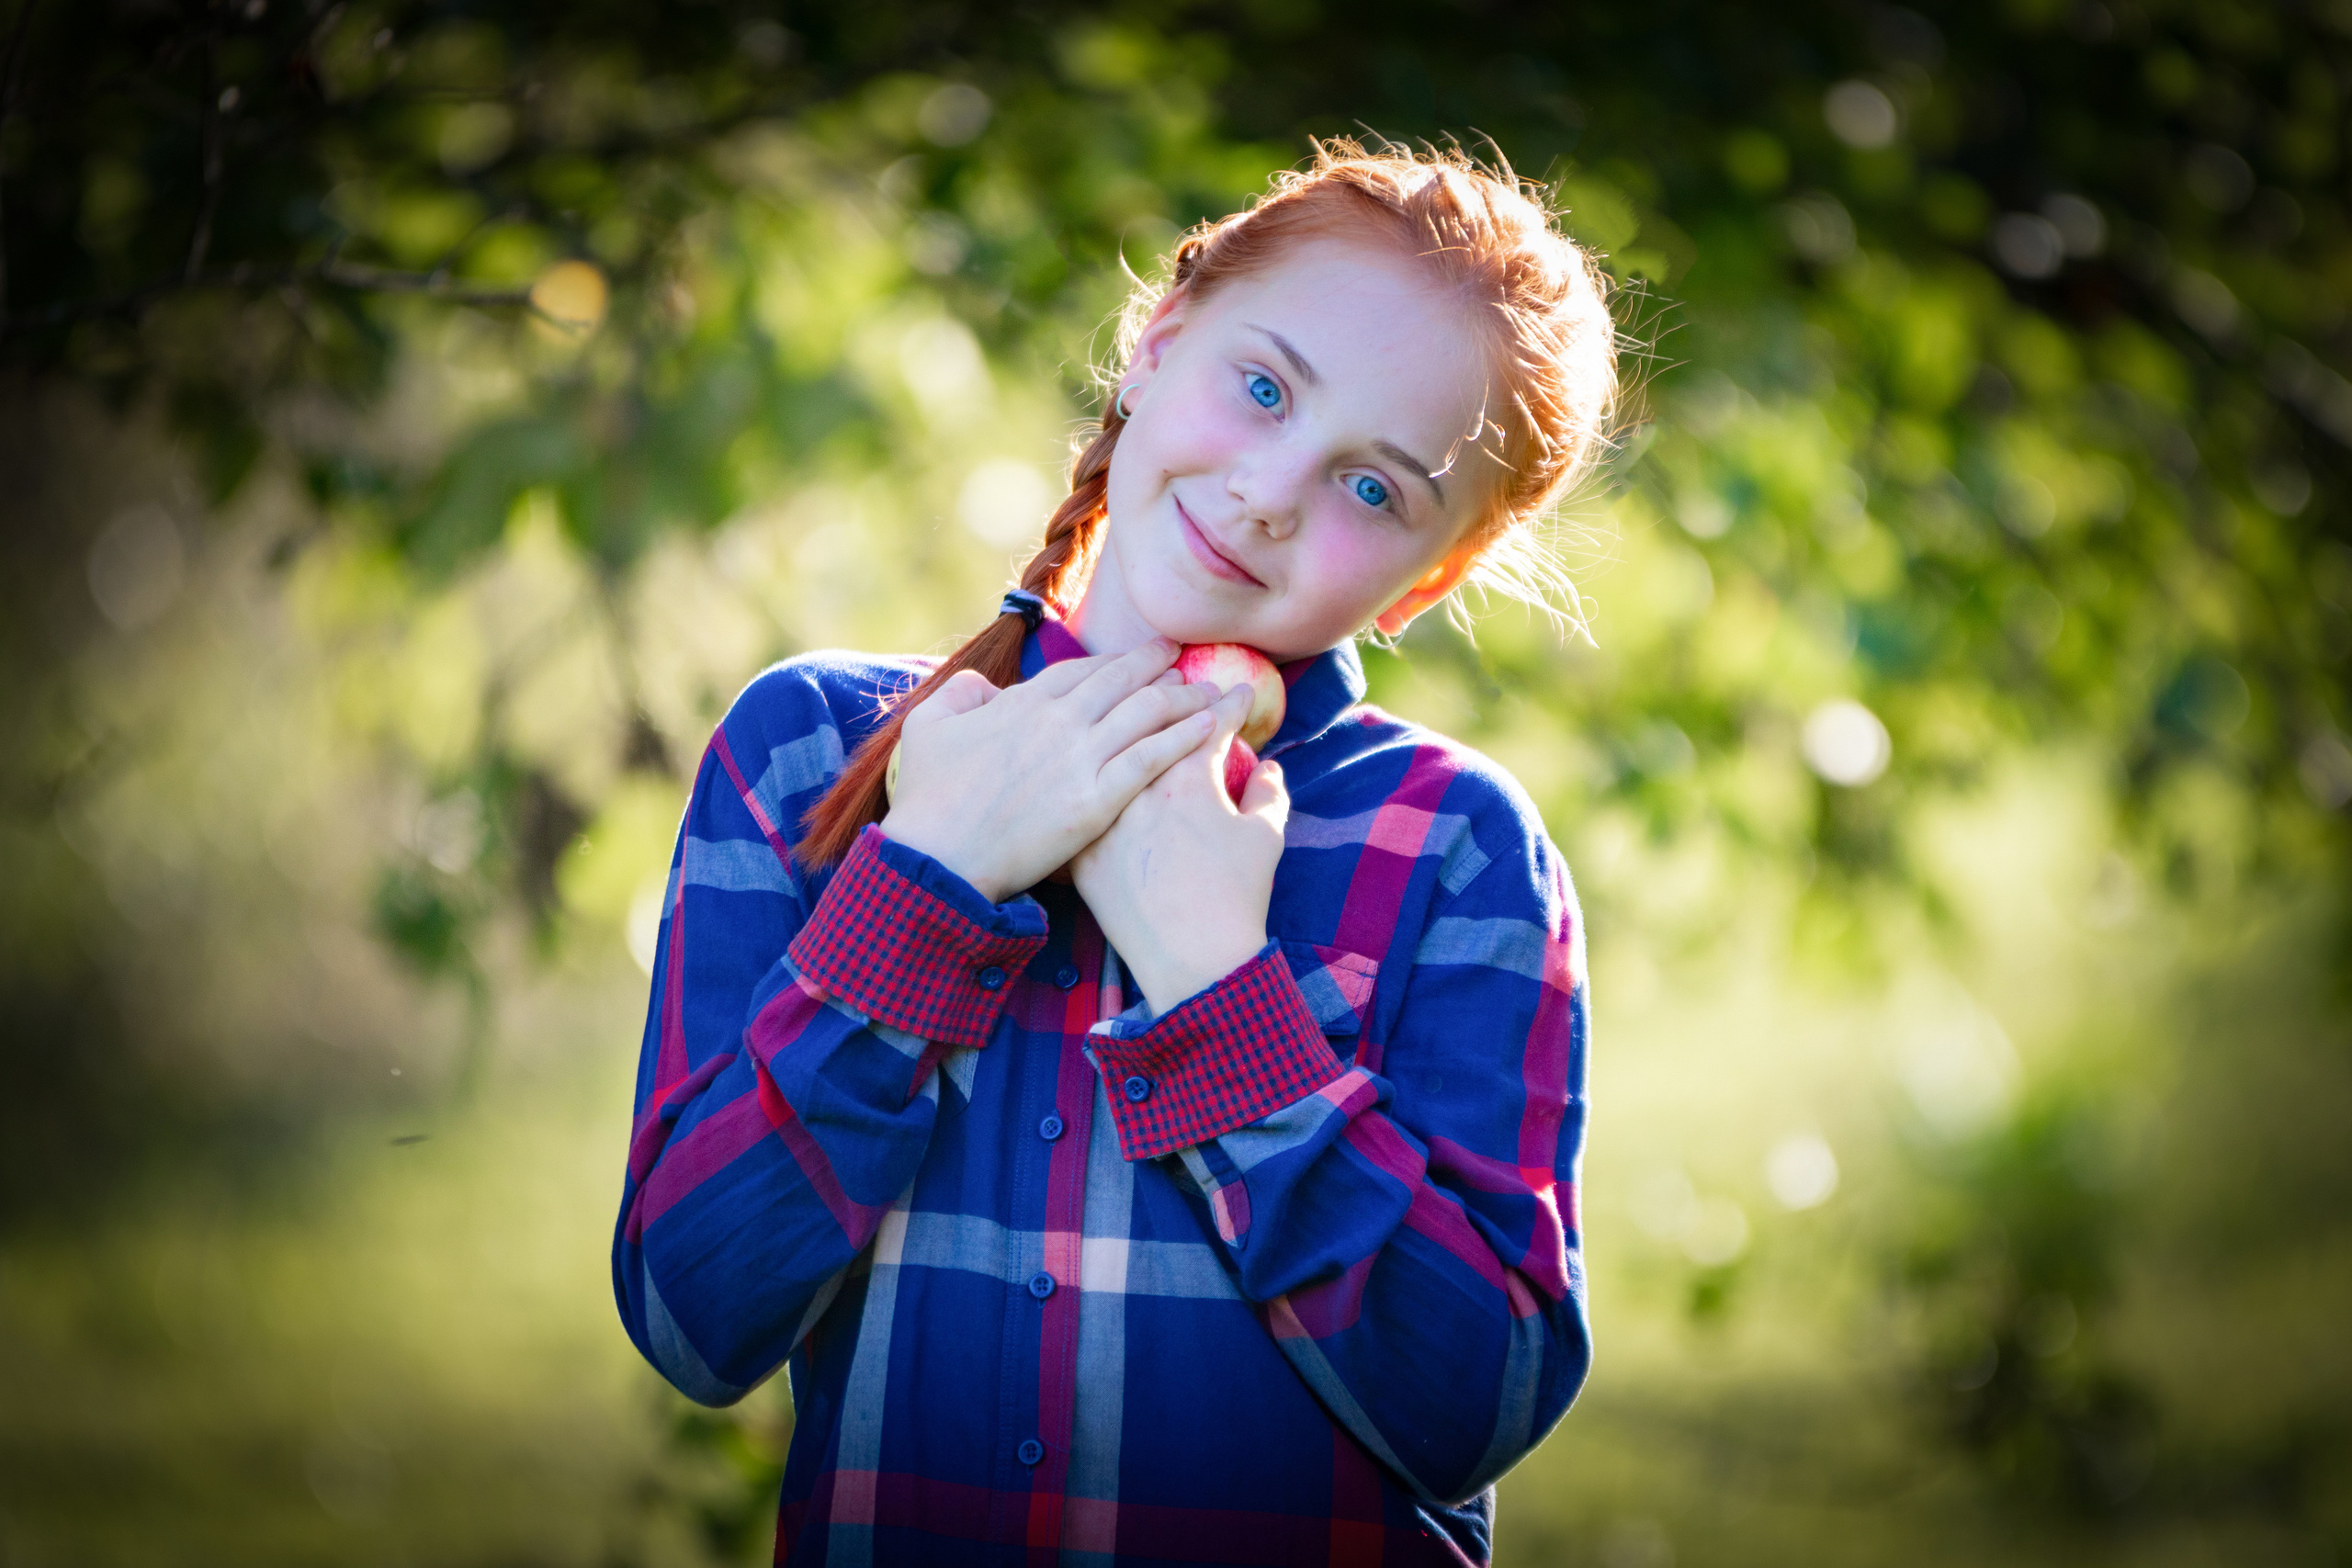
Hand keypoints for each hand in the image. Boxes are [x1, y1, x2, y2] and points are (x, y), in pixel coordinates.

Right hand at [878, 637, 1218, 903]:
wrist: (937, 856)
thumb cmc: (927, 799)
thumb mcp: (927, 728)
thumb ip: (960, 695)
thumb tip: (985, 688)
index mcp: (1023, 703)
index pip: (1082, 671)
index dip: (1115, 662)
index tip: (1137, 659)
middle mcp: (1059, 721)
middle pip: (1122, 683)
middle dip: (1157, 665)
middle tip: (1184, 655)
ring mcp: (1080, 759)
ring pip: (1146, 714)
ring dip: (1184, 696)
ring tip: (1212, 688)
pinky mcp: (1097, 801)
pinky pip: (1152, 759)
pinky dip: (1184, 737)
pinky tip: (1211, 727)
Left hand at [1071, 684, 1288, 1013]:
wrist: (1191, 959)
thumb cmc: (1236, 897)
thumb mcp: (1266, 837)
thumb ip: (1269, 793)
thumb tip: (1268, 768)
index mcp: (1189, 776)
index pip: (1209, 718)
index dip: (1228, 701)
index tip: (1235, 694)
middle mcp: (1138, 786)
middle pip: (1146, 719)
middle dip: (1167, 694)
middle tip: (1180, 685)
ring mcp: (1103, 817)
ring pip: (1101, 751)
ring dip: (1116, 727)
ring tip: (1129, 713)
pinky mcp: (1080, 850)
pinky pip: (1073, 803)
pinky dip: (1078, 782)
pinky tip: (1080, 767)